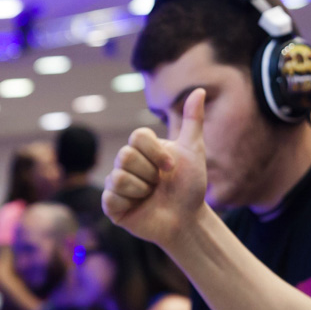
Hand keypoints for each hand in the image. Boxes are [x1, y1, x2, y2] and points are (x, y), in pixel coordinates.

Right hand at [103, 88, 207, 248]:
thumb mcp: (194, 151)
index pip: (137, 136)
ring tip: (151, 196)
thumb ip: (193, 121)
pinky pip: (111, 197)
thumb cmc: (190, 187)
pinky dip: (131, 202)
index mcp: (142, 149)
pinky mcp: (111, 205)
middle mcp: (125, 164)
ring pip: (119, 177)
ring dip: (143, 190)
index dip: (156, 153)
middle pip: (125, 156)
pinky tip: (140, 207)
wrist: (188, 220)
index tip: (171, 167)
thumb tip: (199, 90)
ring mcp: (116, 185)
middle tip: (159, 184)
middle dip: (150, 173)